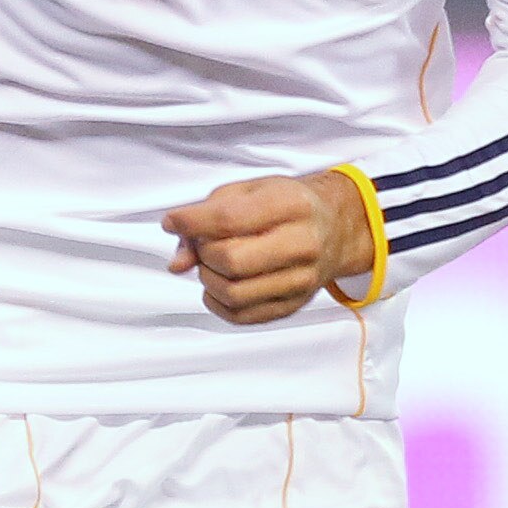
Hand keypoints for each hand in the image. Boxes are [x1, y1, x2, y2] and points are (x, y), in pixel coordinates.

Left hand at [163, 169, 373, 325]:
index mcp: (291, 205)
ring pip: (232, 293)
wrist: (333, 229)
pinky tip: (220, 283)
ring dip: (208, 279)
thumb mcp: (249, 192)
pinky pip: (240, 315)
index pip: (229, 219)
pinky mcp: (292, 306)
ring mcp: (301, 280)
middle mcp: (302, 244)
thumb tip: (179, 261)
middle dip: (204, 253)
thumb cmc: (286, 206)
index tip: (173, 221)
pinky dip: (217, 302)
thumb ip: (208, 217)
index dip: (191, 222)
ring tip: (214, 263)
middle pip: (230, 261)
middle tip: (204, 244)